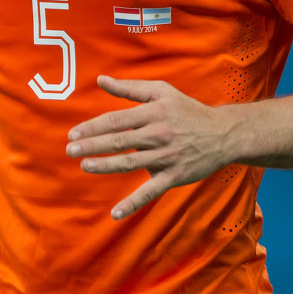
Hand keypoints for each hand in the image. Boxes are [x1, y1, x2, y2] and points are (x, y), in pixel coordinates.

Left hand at [66, 76, 236, 219]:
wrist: (222, 134)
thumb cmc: (187, 110)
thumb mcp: (161, 91)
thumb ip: (129, 88)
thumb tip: (100, 80)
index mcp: (153, 112)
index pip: (115, 120)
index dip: (92, 127)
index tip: (73, 134)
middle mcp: (158, 134)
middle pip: (119, 141)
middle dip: (93, 145)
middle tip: (70, 149)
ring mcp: (166, 157)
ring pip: (130, 163)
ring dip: (105, 165)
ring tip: (85, 165)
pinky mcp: (173, 177)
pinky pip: (150, 192)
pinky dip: (133, 203)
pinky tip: (115, 213)